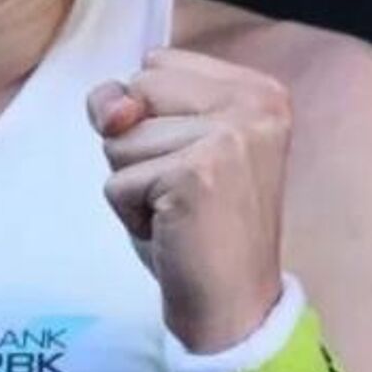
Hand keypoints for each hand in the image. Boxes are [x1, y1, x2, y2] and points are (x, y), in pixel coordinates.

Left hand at [86, 47, 292, 351]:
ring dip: (134, 185)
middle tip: (185, 192)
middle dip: (140, 149)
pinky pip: (117, 182)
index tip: (194, 164)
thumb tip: (113, 107)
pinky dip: (131, 215)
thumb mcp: (165, 147)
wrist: (236, 306)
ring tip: (179, 212)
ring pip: (120, 139)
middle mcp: (253, 104)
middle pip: (135, 92)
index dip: (150, 118)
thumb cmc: (201, 229)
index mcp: (257, 90)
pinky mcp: (197, 174)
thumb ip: (129, 105)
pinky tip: (173, 231)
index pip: (155, 65)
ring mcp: (230, 136)